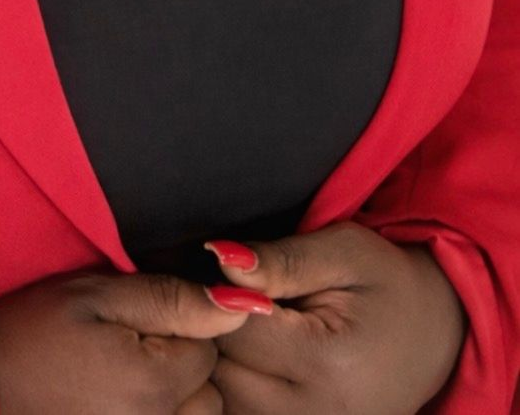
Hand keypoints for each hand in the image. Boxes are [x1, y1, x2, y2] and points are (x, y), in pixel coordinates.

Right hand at [0, 265, 271, 412]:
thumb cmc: (31, 331)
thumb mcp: (97, 295)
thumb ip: (173, 299)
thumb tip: (246, 305)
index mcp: (156, 383)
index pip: (211, 346)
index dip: (181, 323)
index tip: (140, 317)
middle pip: (210, 395)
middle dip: (185, 368)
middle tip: (133, 347)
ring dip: (174, 399)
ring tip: (127, 378)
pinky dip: (154, 412)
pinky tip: (120, 398)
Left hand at [202, 220, 467, 412]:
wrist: (437, 332)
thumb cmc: (387, 282)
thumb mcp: (342, 251)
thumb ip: (279, 260)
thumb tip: (219, 257)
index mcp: (327, 362)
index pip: (231, 332)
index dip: (214, 298)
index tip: (226, 278)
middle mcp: (318, 413)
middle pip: (220, 376)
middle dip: (212, 335)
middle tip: (227, 303)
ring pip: (225, 403)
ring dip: (221, 366)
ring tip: (242, 331)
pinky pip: (244, 414)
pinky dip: (237, 388)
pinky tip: (251, 360)